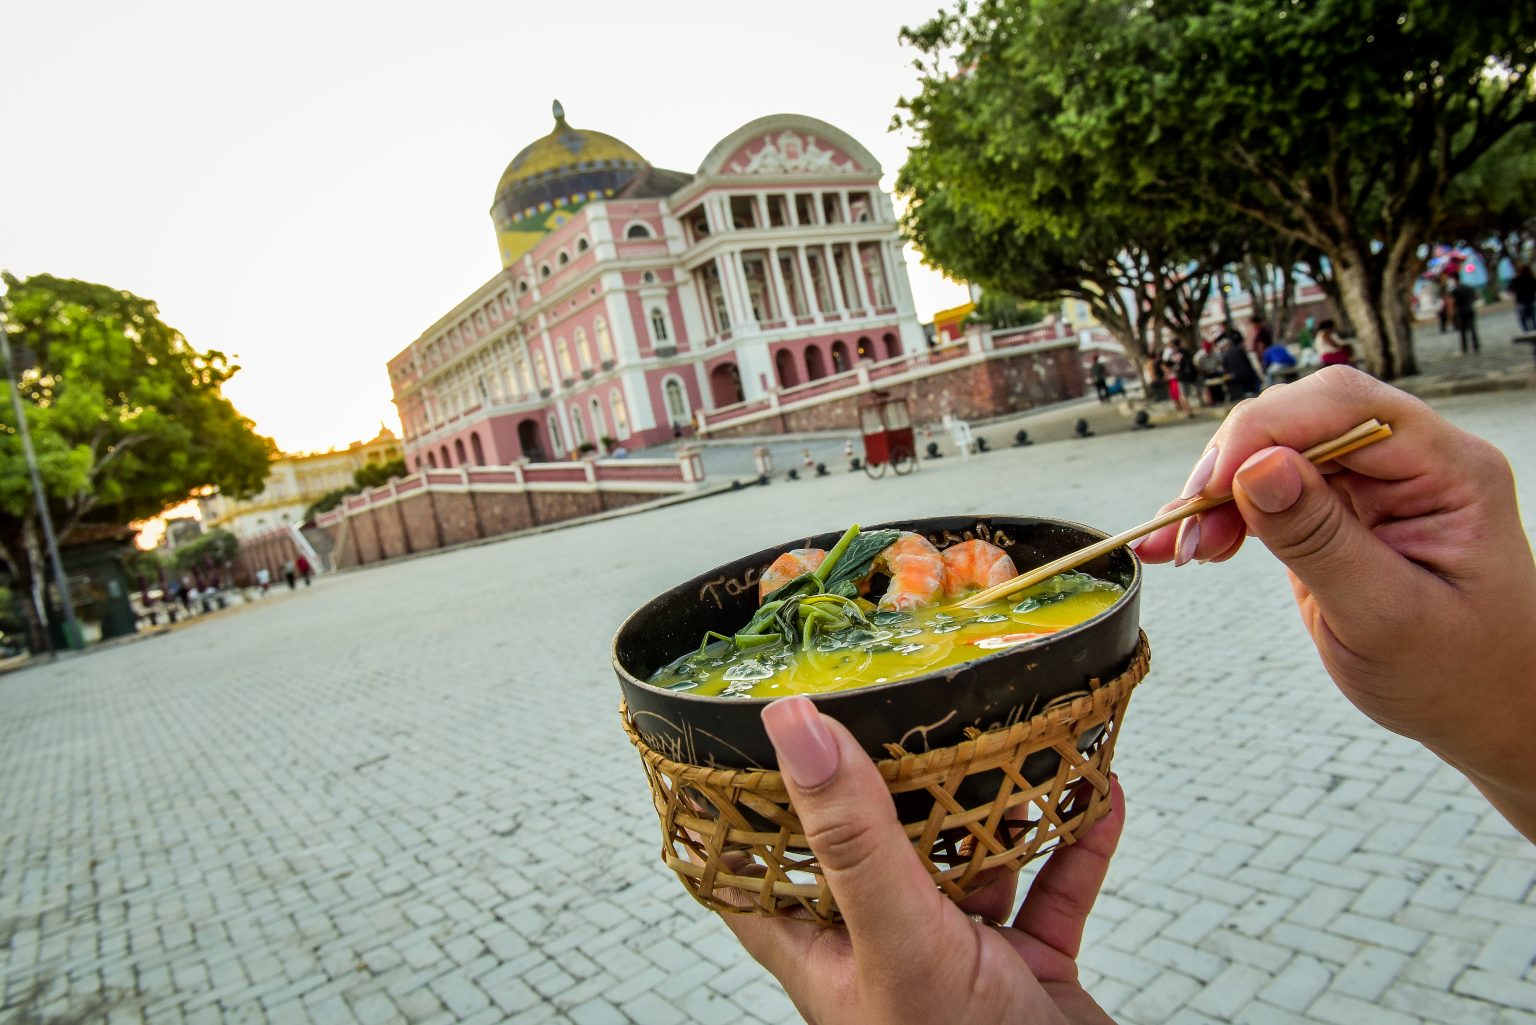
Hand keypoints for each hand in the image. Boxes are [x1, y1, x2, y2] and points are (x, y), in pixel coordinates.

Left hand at [723, 695, 1123, 1024]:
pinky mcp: (1027, 970)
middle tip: (906, 698)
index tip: (751, 720)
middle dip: (896, 775)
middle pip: (874, 840)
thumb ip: (854, 839)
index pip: (756, 862)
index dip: (745, 798)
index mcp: (822, 946)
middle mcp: (881, 944)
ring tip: (1013, 733)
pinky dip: (1075, 842)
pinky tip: (1096, 792)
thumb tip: (794, 727)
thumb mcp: (899, 941)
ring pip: (970, 857)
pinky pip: (1052, 890)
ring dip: (998, 801)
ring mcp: (957, 955)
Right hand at [1136, 366, 1535, 838]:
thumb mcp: (1386, 616)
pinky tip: (1192, 546)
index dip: (1267, 430)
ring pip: (1272, 453)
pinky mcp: (1340, 513)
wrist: (1488, 715)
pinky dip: (1224, 515)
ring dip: (1215, 495)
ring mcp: (1374, 485)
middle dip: (1230, 465)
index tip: (1212, 486)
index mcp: (1449, 468)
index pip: (1345, 406)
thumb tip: (1255, 468)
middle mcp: (1412, 461)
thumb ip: (1320, 539)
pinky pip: (1270, 491)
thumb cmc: (1460, 675)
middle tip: (1186, 531)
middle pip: (1299, 420)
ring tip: (1177, 548)